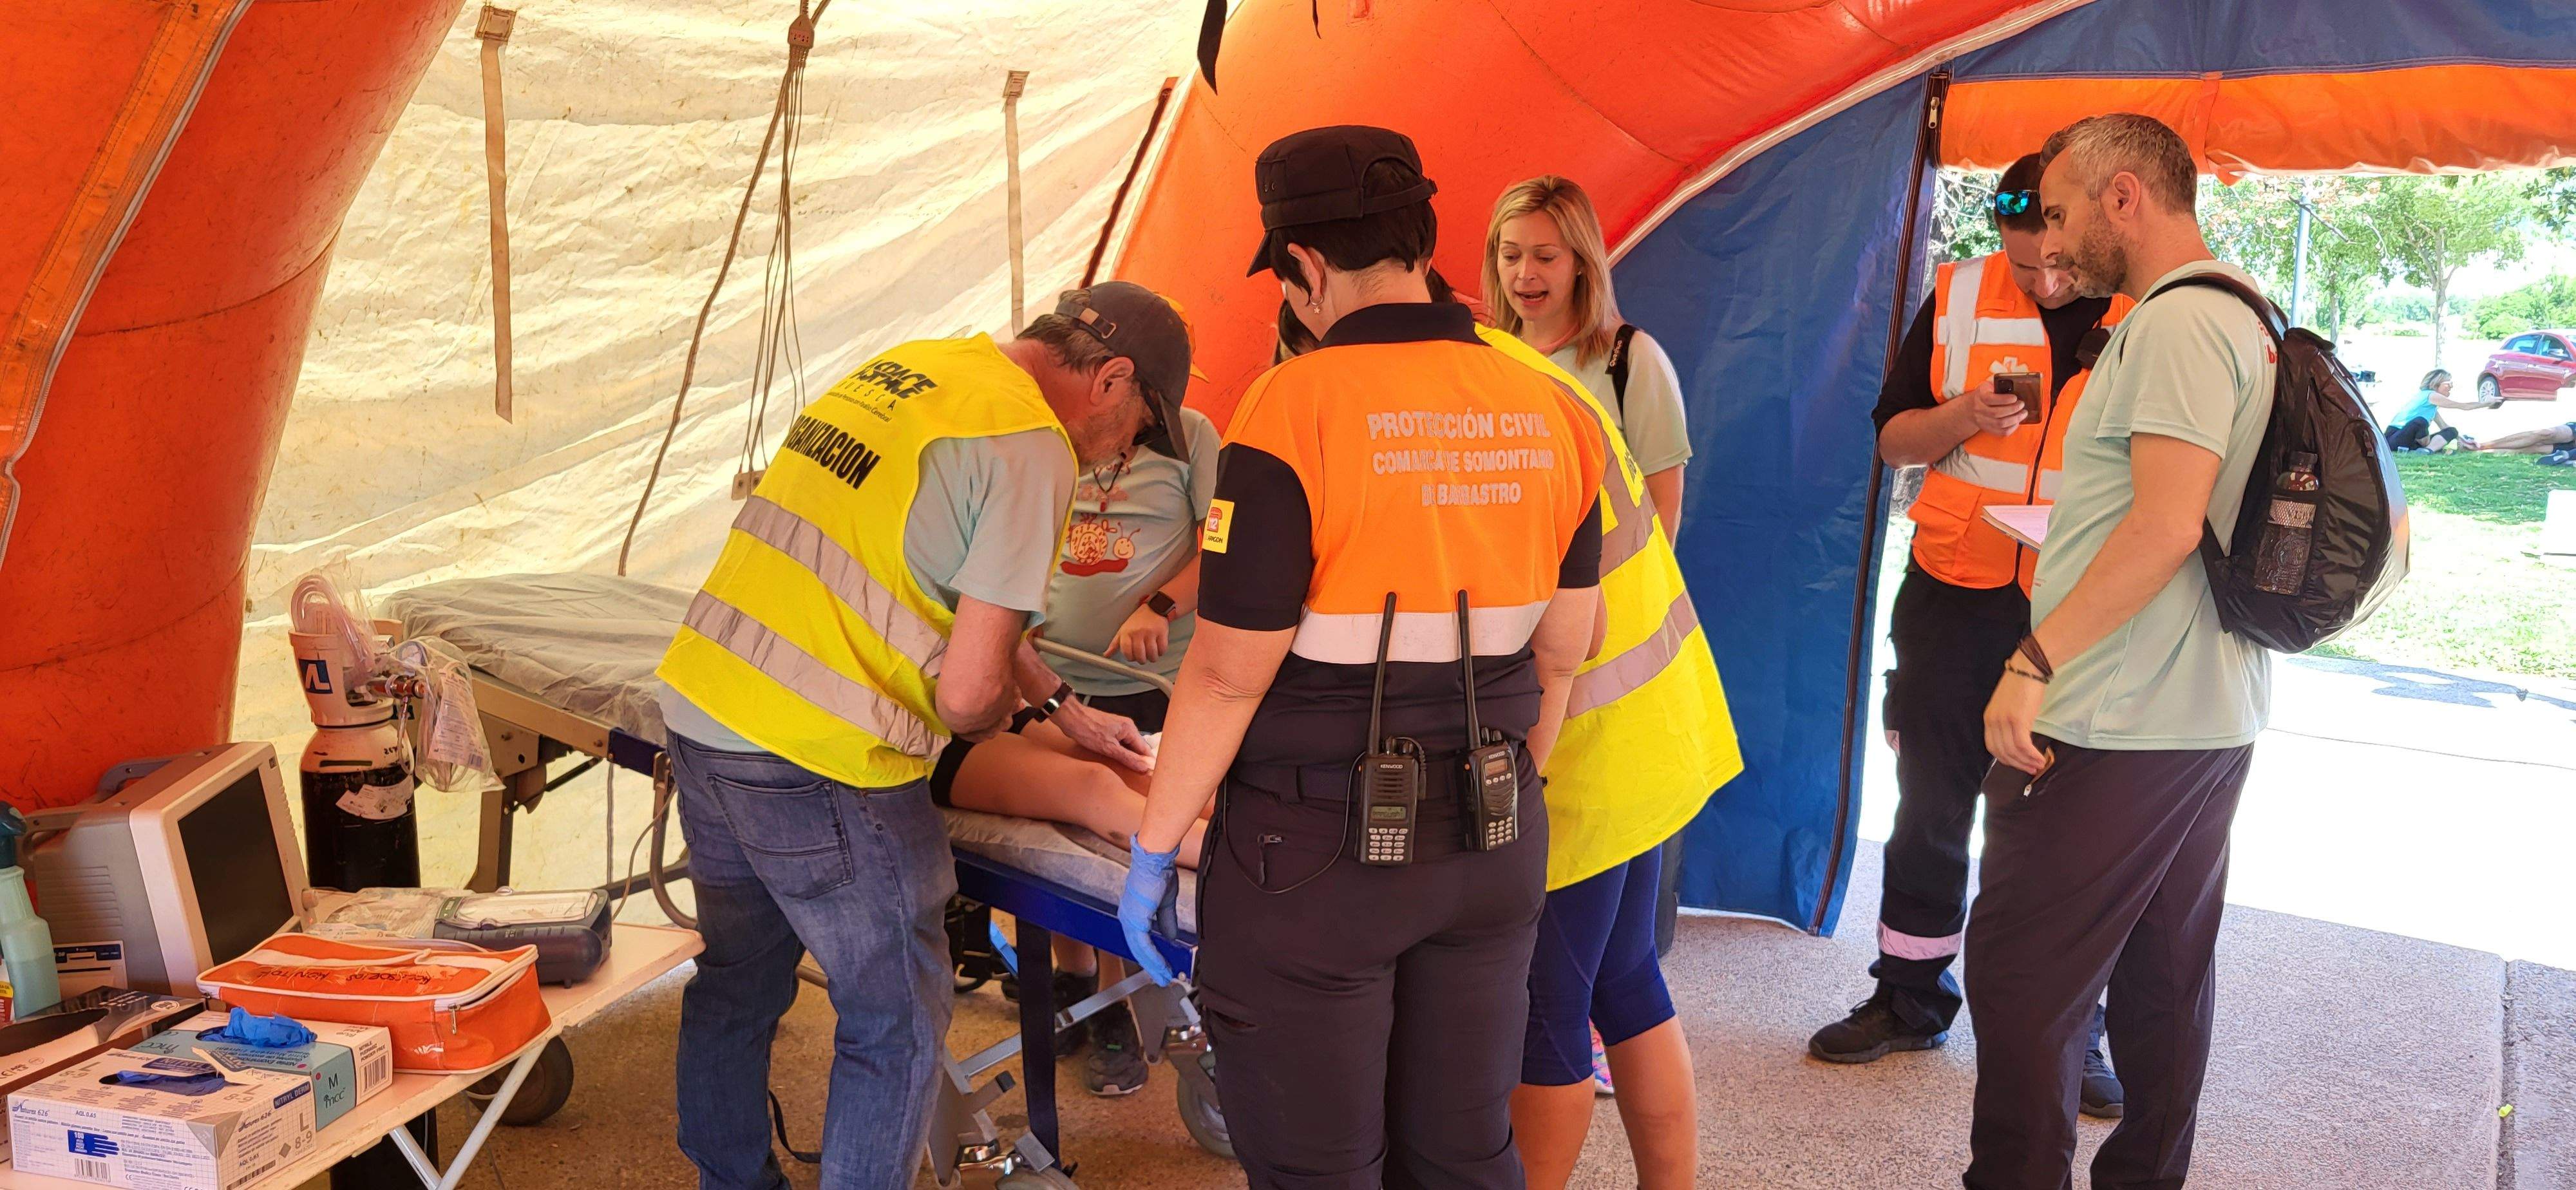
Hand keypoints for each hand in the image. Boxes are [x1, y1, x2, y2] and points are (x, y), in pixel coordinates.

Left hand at [1051, 699, 1154, 771]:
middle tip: (1135, 775)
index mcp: (1130, 729)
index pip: (1145, 749)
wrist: (1070, 717)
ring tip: (1125, 770)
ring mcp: (1118, 728)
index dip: (1147, 762)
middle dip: (1137, 760)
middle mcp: (1127, 727)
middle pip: (1138, 748)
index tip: (1147, 775)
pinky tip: (1114, 760)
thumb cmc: (1087, 730)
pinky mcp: (1109, 731)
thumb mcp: (1109, 748)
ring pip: (1128, 746)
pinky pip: (1120, 744)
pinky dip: (1119, 752)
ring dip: (1127, 757)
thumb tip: (1144, 767)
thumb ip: (1128, 758)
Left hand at [1111, 605, 1171, 664]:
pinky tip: (1158, 650)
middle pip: (1140, 655)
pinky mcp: (1162, 632)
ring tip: (1151, 656)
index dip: (1130, 658)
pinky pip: (1162, 648)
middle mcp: (1138, 632)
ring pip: (1152, 654)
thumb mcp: (1123, 630)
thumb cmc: (1137, 621)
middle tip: (1143, 658)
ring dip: (1152, 658)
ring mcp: (1150, 632)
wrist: (1153, 608)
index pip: (1126, 651)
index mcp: (1127, 632)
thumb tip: (1106, 655)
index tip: (1132, 657)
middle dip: (1141, 660)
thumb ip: (1115, 644)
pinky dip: (1161, 652)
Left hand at [1118, 838, 1181, 985]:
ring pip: (1139, 951)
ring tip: (1164, 977)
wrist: (1156, 861)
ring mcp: (1129, 919)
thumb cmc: (1159, 874)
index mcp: (1133, 913)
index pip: (1140, 940)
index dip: (1151, 955)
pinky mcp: (1135, 920)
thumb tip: (1170, 936)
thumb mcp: (1165, 903)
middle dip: (1151, 966)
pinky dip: (1153, 958)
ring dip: (1153, 965)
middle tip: (1162, 978)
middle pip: (1138, 949)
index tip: (1162, 966)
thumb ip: (1166, 921)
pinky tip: (1161, 966)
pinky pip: (1143, 946)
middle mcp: (1127, 917)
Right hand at [1961, 381, 2029, 435]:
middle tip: (2022, 404)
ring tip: (2023, 413)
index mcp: (1980, 396)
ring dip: (2015, 419)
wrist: (1971, 407)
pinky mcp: (1988, 429)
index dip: (2004, 399)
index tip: (2015, 397)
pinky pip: (2002, 432)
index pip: (1991, 399)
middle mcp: (1979, 409)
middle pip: (1996, 413)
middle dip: (2013, 409)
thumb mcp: (1989, 384)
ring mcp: (1982, 421)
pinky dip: (2012, 428)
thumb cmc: (1986, 393)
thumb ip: (1999, 381)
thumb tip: (2014, 380)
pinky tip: (2017, 421)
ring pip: (2000, 424)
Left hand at [1982, 668, 2050, 774]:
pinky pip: (2023, 745)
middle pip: (2002, 752)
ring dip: (2027, 761)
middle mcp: (1993, 721)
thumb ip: (2008, 722)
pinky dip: (2032, 754)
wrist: (2028, 668)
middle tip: (2031, 769)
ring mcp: (2004, 721)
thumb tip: (2017, 740)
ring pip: (2013, 751)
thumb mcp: (2008, 706)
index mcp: (1988, 718)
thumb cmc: (2022, 685)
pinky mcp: (2017, 720)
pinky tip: (2040, 758)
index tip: (2018, 764)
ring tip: (2039, 765)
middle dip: (2018, 764)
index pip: (1992, 747)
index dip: (2006, 759)